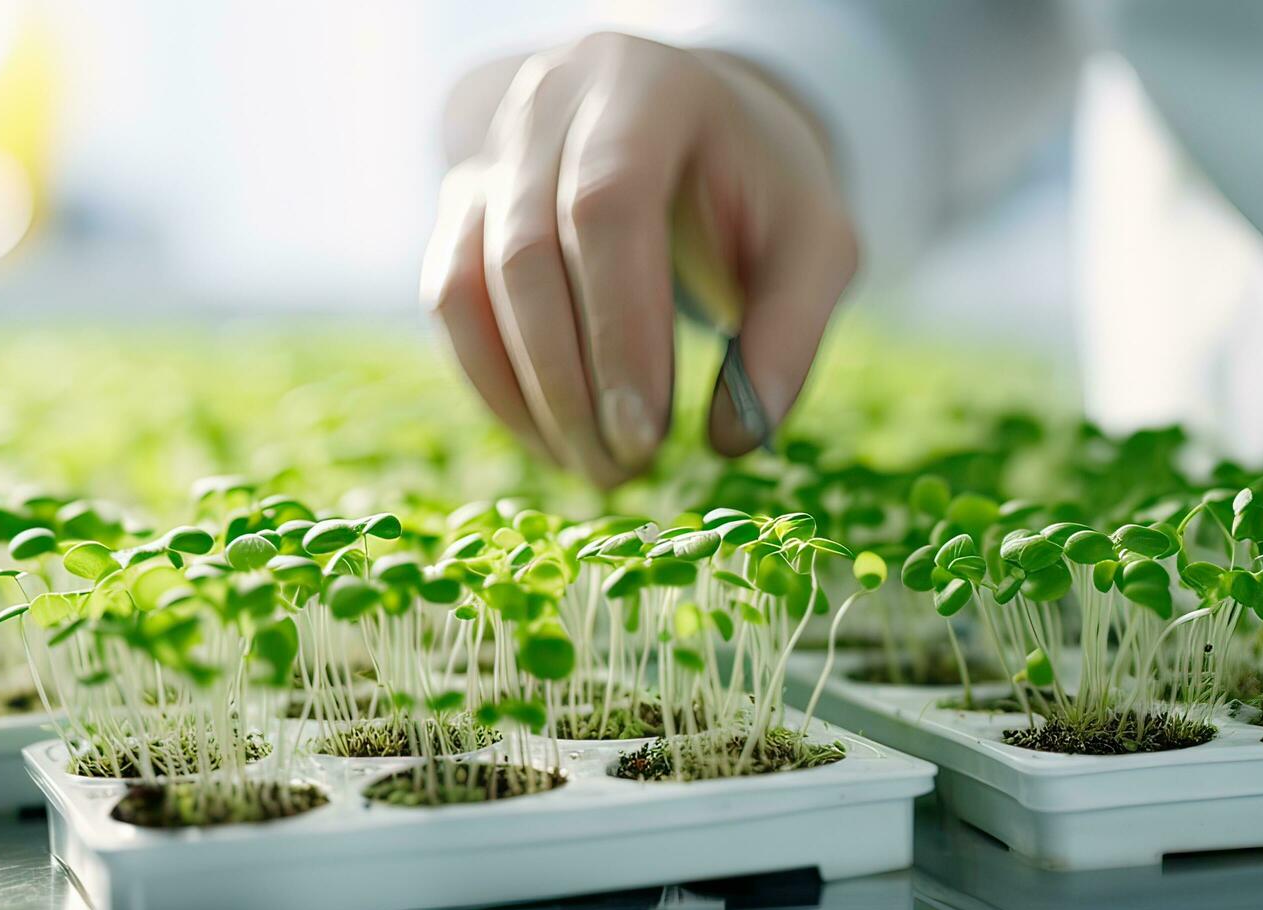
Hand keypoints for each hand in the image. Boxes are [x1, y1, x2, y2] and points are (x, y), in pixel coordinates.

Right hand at [422, 32, 857, 485]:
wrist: (683, 122)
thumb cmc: (754, 183)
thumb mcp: (813, 240)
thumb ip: (792, 332)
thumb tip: (735, 439)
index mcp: (643, 86)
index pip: (606, 206)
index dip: (619, 330)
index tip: (647, 433)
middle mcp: (547, 103)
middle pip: (526, 252)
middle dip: (570, 382)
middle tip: (623, 471)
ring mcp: (491, 152)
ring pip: (470, 284)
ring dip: (526, 396)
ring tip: (593, 467)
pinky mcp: (459, 203)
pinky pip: (450, 303)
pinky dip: (494, 385)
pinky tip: (551, 439)